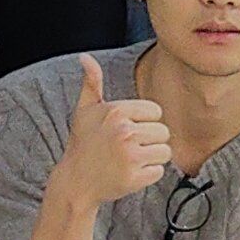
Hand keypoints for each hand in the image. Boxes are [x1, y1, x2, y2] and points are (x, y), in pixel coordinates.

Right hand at [47, 54, 172, 211]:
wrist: (75, 182)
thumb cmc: (83, 144)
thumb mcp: (84, 111)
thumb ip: (91, 82)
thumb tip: (85, 57)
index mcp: (117, 111)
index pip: (156, 112)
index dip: (144, 122)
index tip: (126, 130)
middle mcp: (124, 131)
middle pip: (163, 132)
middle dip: (149, 141)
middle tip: (126, 148)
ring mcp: (130, 156)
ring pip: (165, 152)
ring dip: (151, 158)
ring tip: (129, 160)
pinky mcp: (134, 178)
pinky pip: (159, 172)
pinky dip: (147, 175)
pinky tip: (129, 174)